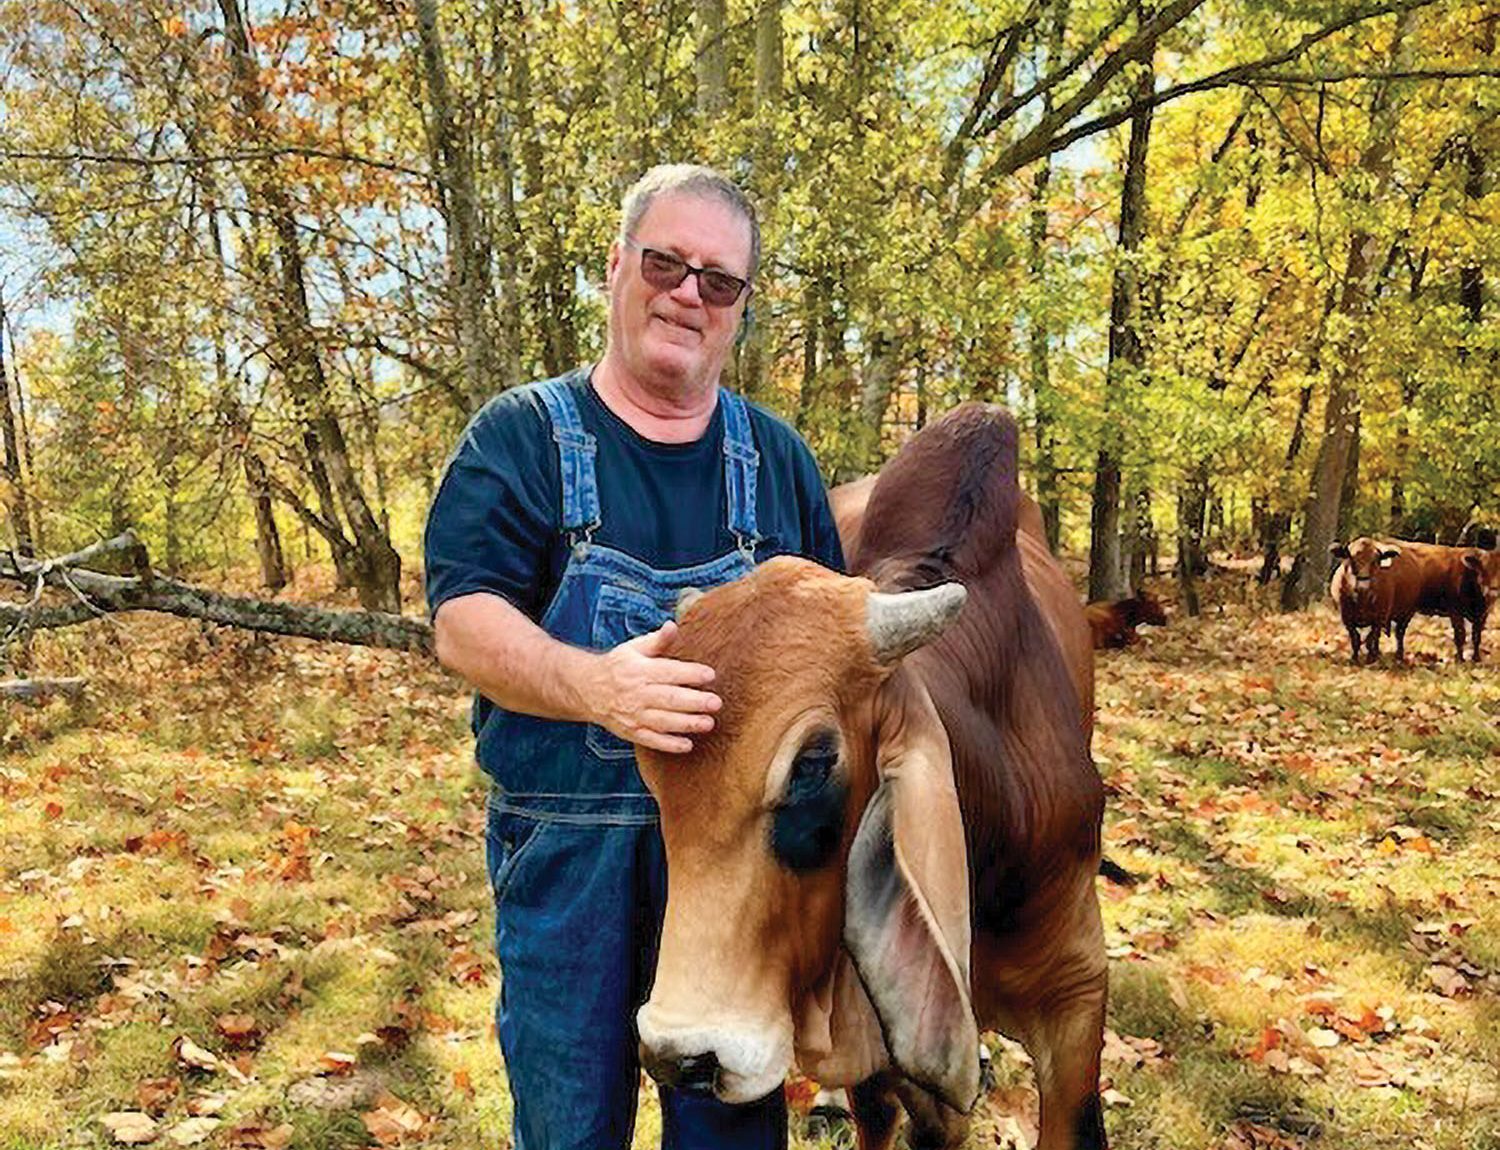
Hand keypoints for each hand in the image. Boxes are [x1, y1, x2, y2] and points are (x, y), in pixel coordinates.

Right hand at [588, 621, 720, 753]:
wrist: (588, 690)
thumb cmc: (619, 666)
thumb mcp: (635, 648)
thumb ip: (658, 640)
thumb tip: (673, 626)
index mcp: (640, 670)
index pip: (668, 671)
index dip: (690, 673)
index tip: (710, 675)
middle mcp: (636, 693)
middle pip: (669, 698)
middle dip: (694, 701)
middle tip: (716, 702)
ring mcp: (633, 715)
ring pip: (663, 721)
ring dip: (686, 723)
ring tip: (709, 723)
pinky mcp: (632, 732)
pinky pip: (651, 740)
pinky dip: (669, 745)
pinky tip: (687, 745)